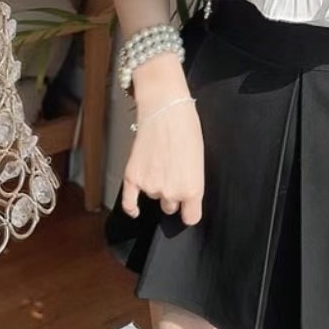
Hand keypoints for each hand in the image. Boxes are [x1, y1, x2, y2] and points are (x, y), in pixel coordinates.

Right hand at [121, 92, 204, 225]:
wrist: (166, 111)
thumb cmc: (188, 131)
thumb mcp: (199, 161)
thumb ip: (193, 183)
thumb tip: (186, 194)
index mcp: (192, 189)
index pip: (191, 218)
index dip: (189, 211)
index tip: (188, 208)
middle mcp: (171, 193)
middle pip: (170, 207)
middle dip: (172, 195)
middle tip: (172, 175)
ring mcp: (150, 186)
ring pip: (153, 196)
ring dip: (155, 186)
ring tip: (159, 164)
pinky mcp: (132, 178)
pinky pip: (129, 202)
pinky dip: (131, 207)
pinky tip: (134, 210)